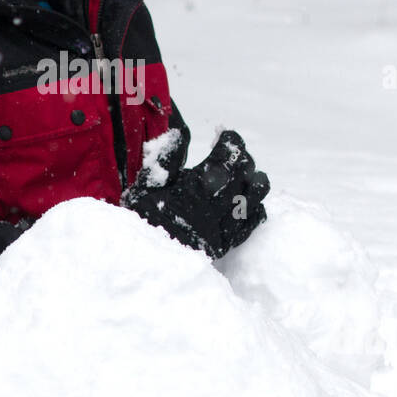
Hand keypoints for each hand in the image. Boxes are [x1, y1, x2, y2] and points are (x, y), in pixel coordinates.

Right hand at [121, 129, 268, 258]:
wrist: (143, 263)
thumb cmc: (140, 220)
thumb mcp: (145, 185)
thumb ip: (165, 159)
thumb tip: (181, 133)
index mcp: (194, 187)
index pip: (224, 157)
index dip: (229, 142)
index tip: (224, 134)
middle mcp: (212, 206)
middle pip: (242, 175)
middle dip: (242, 157)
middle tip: (235, 151)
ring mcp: (220, 226)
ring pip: (252, 200)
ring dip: (256, 182)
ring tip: (252, 174)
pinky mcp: (223, 244)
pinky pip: (248, 226)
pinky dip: (255, 210)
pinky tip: (253, 202)